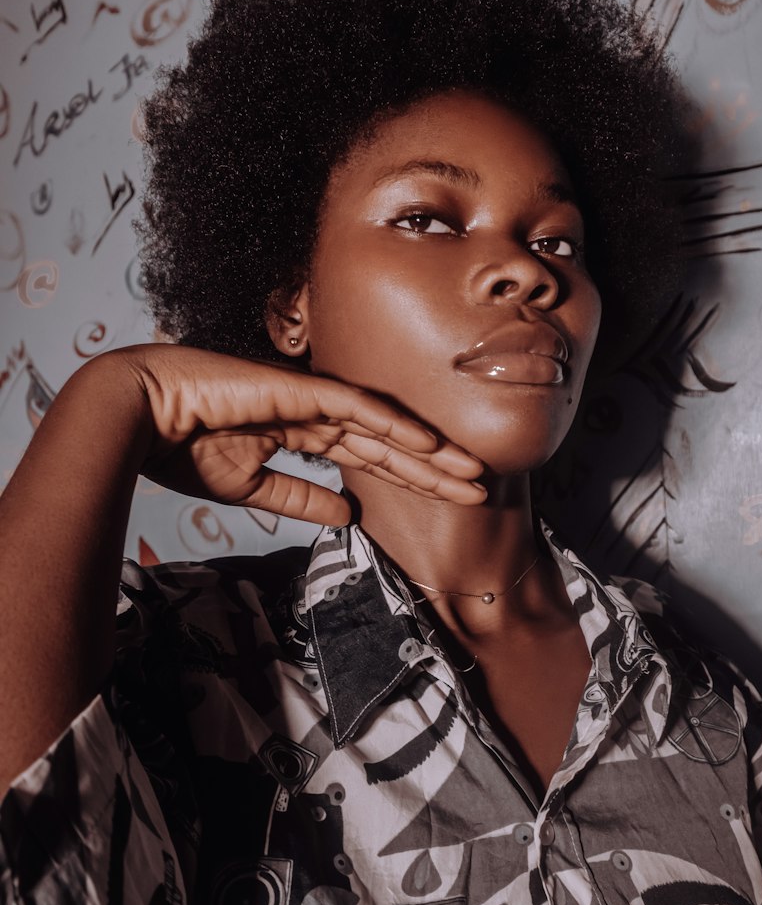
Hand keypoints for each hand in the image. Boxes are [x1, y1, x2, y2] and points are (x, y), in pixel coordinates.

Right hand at [114, 345, 485, 526]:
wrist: (136, 417)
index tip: (450, 499)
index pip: (372, 458)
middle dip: (437, 468)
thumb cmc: (180, 447)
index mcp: (303, 431)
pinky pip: (356, 406)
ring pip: (384, 426)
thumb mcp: (251, 487)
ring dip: (430, 450)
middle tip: (481, 488)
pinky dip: (394, 424)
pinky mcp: (295, 390)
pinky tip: (430, 442)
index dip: (413, 478)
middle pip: (390, 444)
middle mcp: (314, 412)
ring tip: (472, 472)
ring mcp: (307, 398)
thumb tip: (349, 514)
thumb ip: (301, 497)